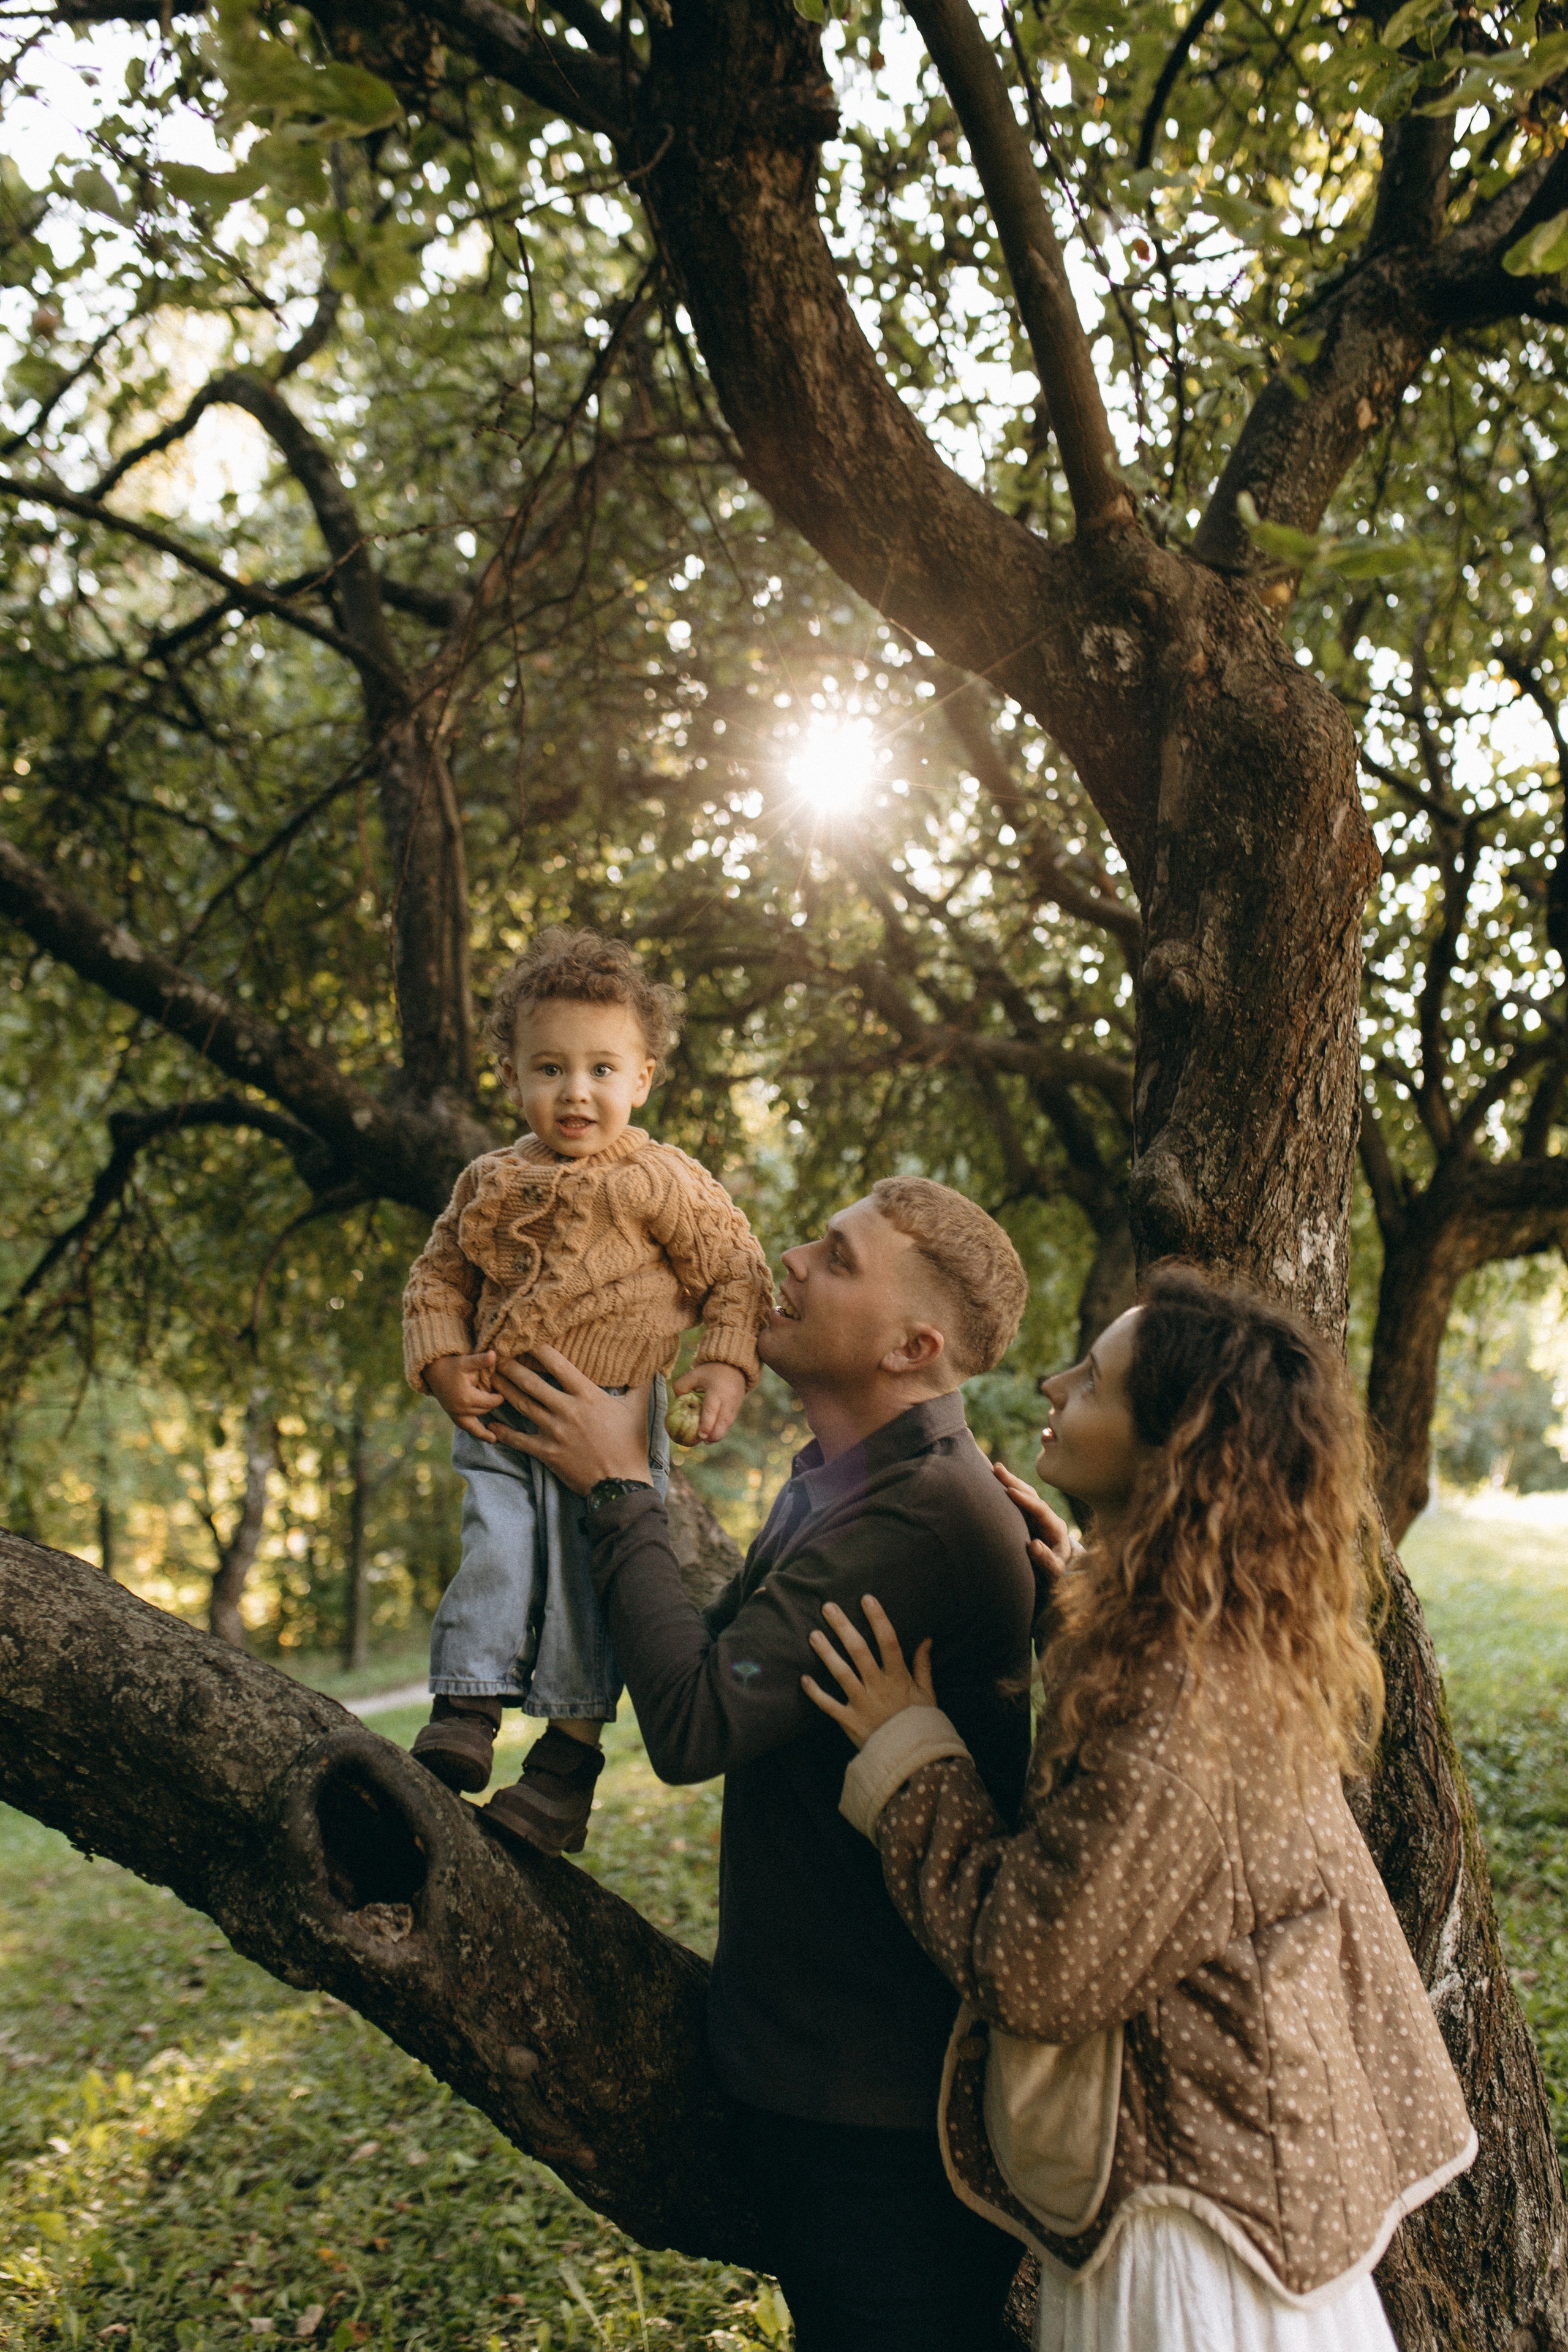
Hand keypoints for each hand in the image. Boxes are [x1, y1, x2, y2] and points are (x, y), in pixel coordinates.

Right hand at [424, 1350, 504, 1441]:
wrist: (433, 1371)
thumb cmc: (451, 1365)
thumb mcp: (466, 1361)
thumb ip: (480, 1360)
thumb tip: (493, 1354)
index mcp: (467, 1398)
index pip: (491, 1402)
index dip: (499, 1397)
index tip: (504, 1392)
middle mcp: (461, 1410)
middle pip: (485, 1410)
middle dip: (493, 1405)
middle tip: (502, 1401)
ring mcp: (456, 1415)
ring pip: (475, 1424)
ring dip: (485, 1430)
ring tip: (495, 1439)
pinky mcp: (453, 1416)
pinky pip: (466, 1428)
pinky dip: (476, 1433)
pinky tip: (488, 1439)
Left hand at [487, 1345, 652, 1494]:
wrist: (622, 1483)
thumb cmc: (631, 1444)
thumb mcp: (639, 1410)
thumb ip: (640, 1385)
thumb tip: (652, 1365)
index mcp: (588, 1395)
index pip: (559, 1364)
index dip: (539, 1348)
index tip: (526, 1337)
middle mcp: (568, 1409)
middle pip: (532, 1382)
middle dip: (511, 1366)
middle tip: (497, 1355)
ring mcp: (555, 1431)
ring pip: (522, 1405)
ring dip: (504, 1391)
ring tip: (490, 1379)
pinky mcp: (547, 1452)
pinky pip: (519, 1439)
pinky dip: (503, 1432)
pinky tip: (491, 1424)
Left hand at [671, 1362, 746, 1443]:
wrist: (734, 1367)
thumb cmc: (710, 1372)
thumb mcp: (694, 1374)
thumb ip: (681, 1386)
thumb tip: (675, 1401)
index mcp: (716, 1391)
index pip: (712, 1411)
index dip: (707, 1425)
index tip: (701, 1436)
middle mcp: (728, 1400)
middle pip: (722, 1423)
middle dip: (713, 1436)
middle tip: (702, 1442)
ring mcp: (735, 1406)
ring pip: (727, 1425)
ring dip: (718, 1435)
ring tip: (706, 1441)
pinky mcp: (737, 1409)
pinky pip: (729, 1423)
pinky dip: (721, 1430)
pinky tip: (713, 1435)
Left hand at [801, 1594, 935, 1751]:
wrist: (912, 1759)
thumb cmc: (921, 1722)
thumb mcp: (928, 1693)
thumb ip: (924, 1665)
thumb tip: (926, 1639)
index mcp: (898, 1677)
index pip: (888, 1641)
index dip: (877, 1619)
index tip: (866, 1598)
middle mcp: (878, 1686)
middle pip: (858, 1651)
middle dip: (842, 1627)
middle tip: (828, 1607)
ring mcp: (862, 1703)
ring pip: (840, 1673)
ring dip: (826, 1653)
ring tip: (813, 1634)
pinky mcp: (849, 1721)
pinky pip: (828, 1705)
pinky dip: (815, 1693)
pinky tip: (803, 1678)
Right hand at [992, 1461, 1074, 1579]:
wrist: (1059, 1572)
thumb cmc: (1056, 1573)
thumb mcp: (1055, 1572)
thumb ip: (1047, 1561)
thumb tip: (1034, 1545)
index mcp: (1055, 1527)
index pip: (1040, 1509)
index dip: (1025, 1500)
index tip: (1010, 1491)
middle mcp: (1046, 1518)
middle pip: (1032, 1495)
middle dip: (1015, 1481)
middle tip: (997, 1469)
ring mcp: (1036, 1517)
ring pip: (1024, 1495)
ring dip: (1010, 1482)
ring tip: (994, 1469)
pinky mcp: (1027, 1520)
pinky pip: (1017, 1503)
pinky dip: (1006, 1492)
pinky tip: (994, 1483)